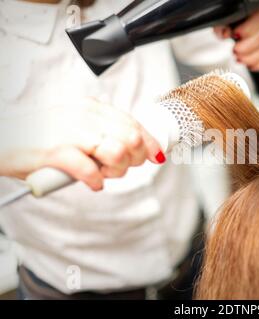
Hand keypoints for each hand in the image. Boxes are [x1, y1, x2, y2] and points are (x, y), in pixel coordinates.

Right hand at [0, 98, 164, 190]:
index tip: (155, 156)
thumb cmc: (40, 136)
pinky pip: (90, 170)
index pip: (134, 124)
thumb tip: (134, 146)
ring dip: (116, 171)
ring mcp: (70, 133)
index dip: (150, 144)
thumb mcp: (76, 125)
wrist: (2, 138)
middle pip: (132, 139)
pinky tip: (92, 182)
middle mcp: (84, 117)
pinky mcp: (55, 152)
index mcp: (92, 108)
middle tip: (119, 168)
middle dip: (134, 160)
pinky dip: (96, 180)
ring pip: (117, 153)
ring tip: (102, 174)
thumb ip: (102, 130)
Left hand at [214, 1, 258, 70]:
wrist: (250, 17)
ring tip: (241, 59)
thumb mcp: (229, 16)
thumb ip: (224, 24)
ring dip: (253, 58)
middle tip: (236, 52)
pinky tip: (251, 65)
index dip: (246, 31)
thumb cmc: (241, 16)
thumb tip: (226, 34)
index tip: (234, 36)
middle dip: (247, 49)